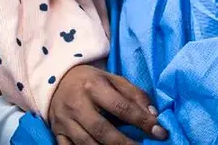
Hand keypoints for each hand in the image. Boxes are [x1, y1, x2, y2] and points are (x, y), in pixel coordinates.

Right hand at [49, 65, 166, 144]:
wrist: (57, 79)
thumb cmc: (92, 81)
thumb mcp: (114, 79)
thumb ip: (135, 95)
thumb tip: (153, 115)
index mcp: (94, 86)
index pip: (121, 107)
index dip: (142, 121)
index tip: (160, 132)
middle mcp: (77, 104)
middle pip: (102, 130)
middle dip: (125, 143)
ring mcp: (65, 120)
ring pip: (86, 144)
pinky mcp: (57, 132)